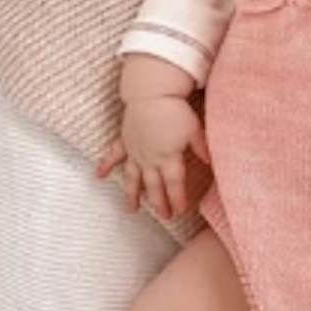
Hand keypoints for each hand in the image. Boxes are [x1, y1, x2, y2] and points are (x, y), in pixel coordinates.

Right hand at [96, 96, 209, 218]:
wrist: (151, 93)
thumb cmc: (175, 110)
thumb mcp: (195, 130)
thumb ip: (201, 148)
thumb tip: (211, 162)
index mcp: (169, 158)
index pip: (174, 184)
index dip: (178, 199)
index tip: (181, 210)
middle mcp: (150, 159)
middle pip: (154, 186)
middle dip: (159, 203)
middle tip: (165, 216)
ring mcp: (135, 151)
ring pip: (132, 178)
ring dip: (132, 194)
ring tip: (132, 209)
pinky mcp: (125, 140)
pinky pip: (113, 155)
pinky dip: (105, 165)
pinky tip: (98, 175)